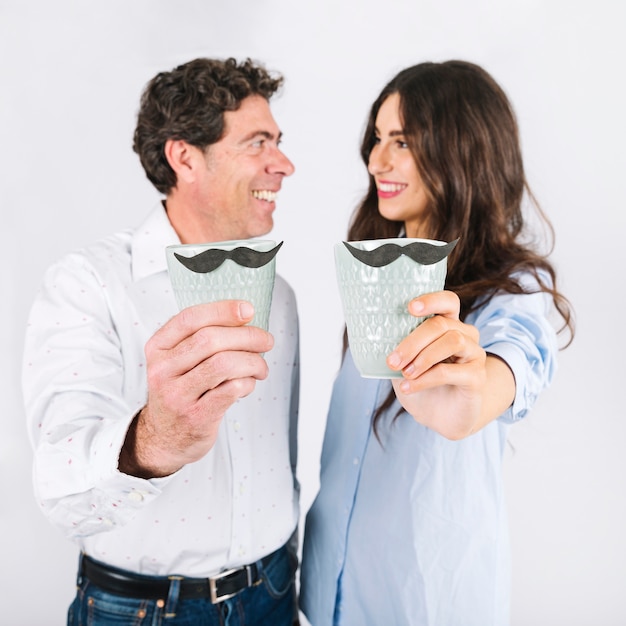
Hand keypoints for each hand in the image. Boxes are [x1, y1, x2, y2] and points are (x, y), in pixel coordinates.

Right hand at [119, 300, 272, 476]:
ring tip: (261, 367)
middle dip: (247, 336)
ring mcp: (177, 395)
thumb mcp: (176, 362)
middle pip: (211, 339)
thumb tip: (244, 318)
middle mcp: (163, 370)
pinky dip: (248, 382)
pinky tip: (248, 384)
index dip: (222, 310)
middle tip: (266, 340)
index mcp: (158, 348)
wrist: (163, 438)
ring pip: (224, 364)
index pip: (190, 319)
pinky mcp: (196, 416)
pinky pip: (231, 389)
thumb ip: (201, 339)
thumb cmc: (179, 392)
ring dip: (253, 361)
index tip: (248, 309)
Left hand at [386, 291, 513, 439]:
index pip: (447, 301)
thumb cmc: (421, 385)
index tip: (409, 308)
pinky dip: (426, 379)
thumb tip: (374, 337)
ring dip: (422, 358)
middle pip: (442, 324)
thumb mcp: (404, 364)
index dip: (431, 300)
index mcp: (448, 325)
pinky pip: (451, 371)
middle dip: (413, 341)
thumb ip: (399, 348)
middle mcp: (466, 335)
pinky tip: (409, 387)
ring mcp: (475, 354)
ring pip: (452, 341)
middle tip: (392, 360)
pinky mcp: (477, 376)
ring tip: (404, 374)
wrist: (440, 418)